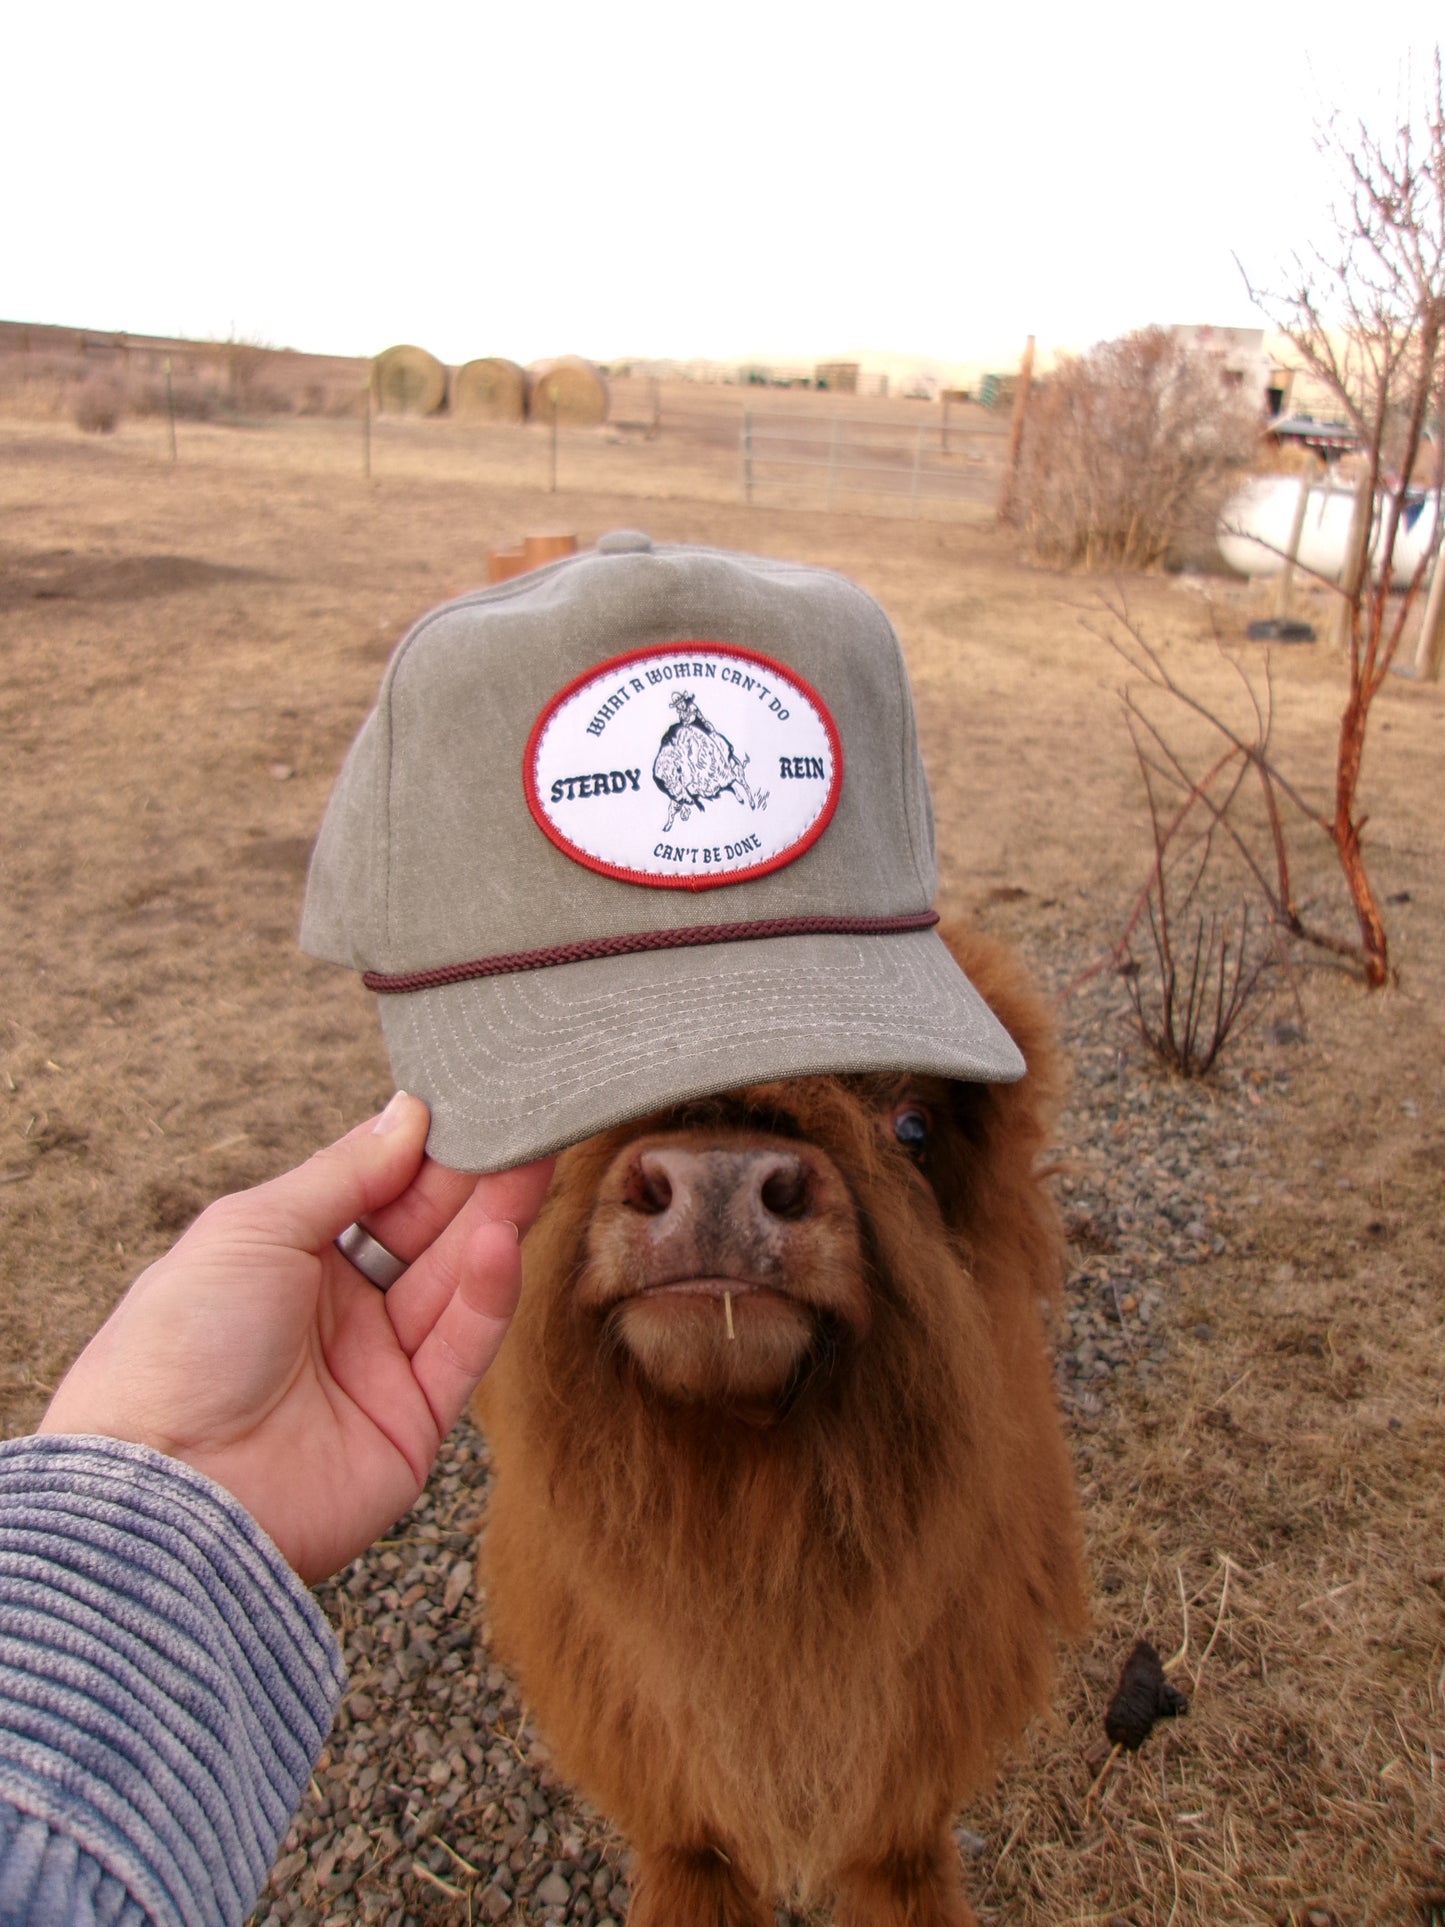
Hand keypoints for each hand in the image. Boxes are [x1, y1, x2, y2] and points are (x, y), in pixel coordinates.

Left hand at [38, 1094, 552, 1583]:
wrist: (165, 1494)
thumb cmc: (177, 1349)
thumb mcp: (252, 1230)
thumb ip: (344, 1174)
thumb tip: (409, 1112)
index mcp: (285, 1258)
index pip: (375, 1191)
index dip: (422, 1150)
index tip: (472, 1102)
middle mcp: (335, 1309)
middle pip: (424, 1231)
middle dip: (474, 1177)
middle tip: (526, 1121)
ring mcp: (376, 1367)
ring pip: (454, 1282)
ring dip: (495, 1222)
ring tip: (534, 1162)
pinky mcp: (413, 1424)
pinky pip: (462, 1347)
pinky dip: (487, 1294)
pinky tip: (501, 1242)